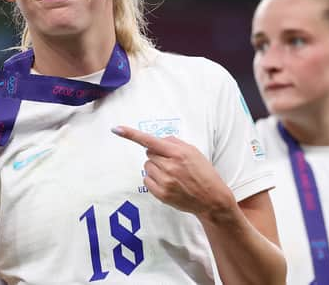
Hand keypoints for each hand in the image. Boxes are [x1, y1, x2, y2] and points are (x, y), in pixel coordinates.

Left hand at [112, 126, 235, 217]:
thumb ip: (174, 143)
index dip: (131, 134)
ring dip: (155, 167)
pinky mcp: (161, 194)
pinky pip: (147, 180)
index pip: (150, 141)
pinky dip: (154, 179)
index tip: (116, 129)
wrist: (211, 198)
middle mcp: (170, 167)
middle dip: (157, 155)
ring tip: (172, 174)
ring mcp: (165, 182)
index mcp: (178, 153)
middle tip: (172, 162)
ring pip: (147, 166)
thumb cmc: (203, 172)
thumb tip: (158, 140)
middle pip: (148, 153)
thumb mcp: (193, 151)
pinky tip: (168, 182)